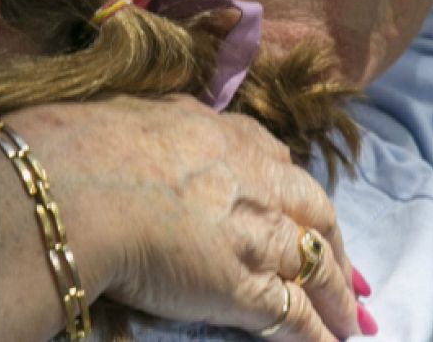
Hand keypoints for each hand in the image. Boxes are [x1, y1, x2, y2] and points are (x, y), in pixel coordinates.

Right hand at [4, 95, 361, 340]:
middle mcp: (253, 179)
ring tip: (354, 320)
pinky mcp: (245, 287)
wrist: (79, 191)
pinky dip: (319, 333)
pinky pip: (294, 316)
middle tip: (347, 268)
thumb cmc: (84, 148)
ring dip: (338, 295)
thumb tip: (154, 122)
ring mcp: (255, 234)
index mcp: (224, 134)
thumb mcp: (133, 113)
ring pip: (315, 265)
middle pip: (314, 210)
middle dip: (333, 242)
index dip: (288, 187)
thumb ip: (158, 122)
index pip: (273, 157)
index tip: (296, 202)